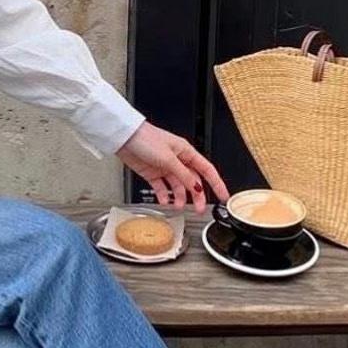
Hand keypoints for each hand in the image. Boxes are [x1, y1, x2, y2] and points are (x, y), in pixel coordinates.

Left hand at [115, 121, 229, 211]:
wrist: (124, 138)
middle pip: (193, 181)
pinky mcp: (152, 173)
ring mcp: (164, 167)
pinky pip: (162, 187)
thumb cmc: (146, 139)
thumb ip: (183, 175)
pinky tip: (164, 201)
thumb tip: (196, 187)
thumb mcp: (168, 158)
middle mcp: (177, 160)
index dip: (216, 183)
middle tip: (199, 209)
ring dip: (179, 197)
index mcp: (186, 152)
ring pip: (178, 186)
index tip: (223, 196)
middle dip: (197, 196)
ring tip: (178, 207)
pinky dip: (164, 195)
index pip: (206, 170)